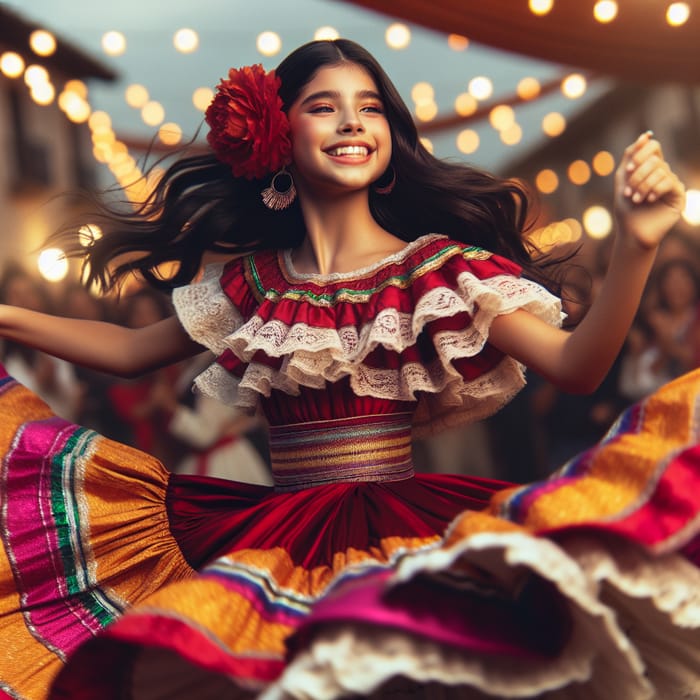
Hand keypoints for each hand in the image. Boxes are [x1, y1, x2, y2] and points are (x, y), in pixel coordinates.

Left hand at [614, 131, 685, 249]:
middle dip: (637, 175)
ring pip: (661, 170)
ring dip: (643, 186)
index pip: (653, 147)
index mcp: (650, 168)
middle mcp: (664, 173)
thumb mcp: (623, 179)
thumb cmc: (626, 208)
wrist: (631, 232)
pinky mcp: (678, 195)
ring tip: (636, 200)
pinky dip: (655, 190)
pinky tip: (649, 200)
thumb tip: (646, 135)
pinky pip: (669, 182)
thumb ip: (631, 156)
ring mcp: (672, 183)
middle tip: (628, 192)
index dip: (641, 153)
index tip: (629, 169)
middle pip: (655, 159)